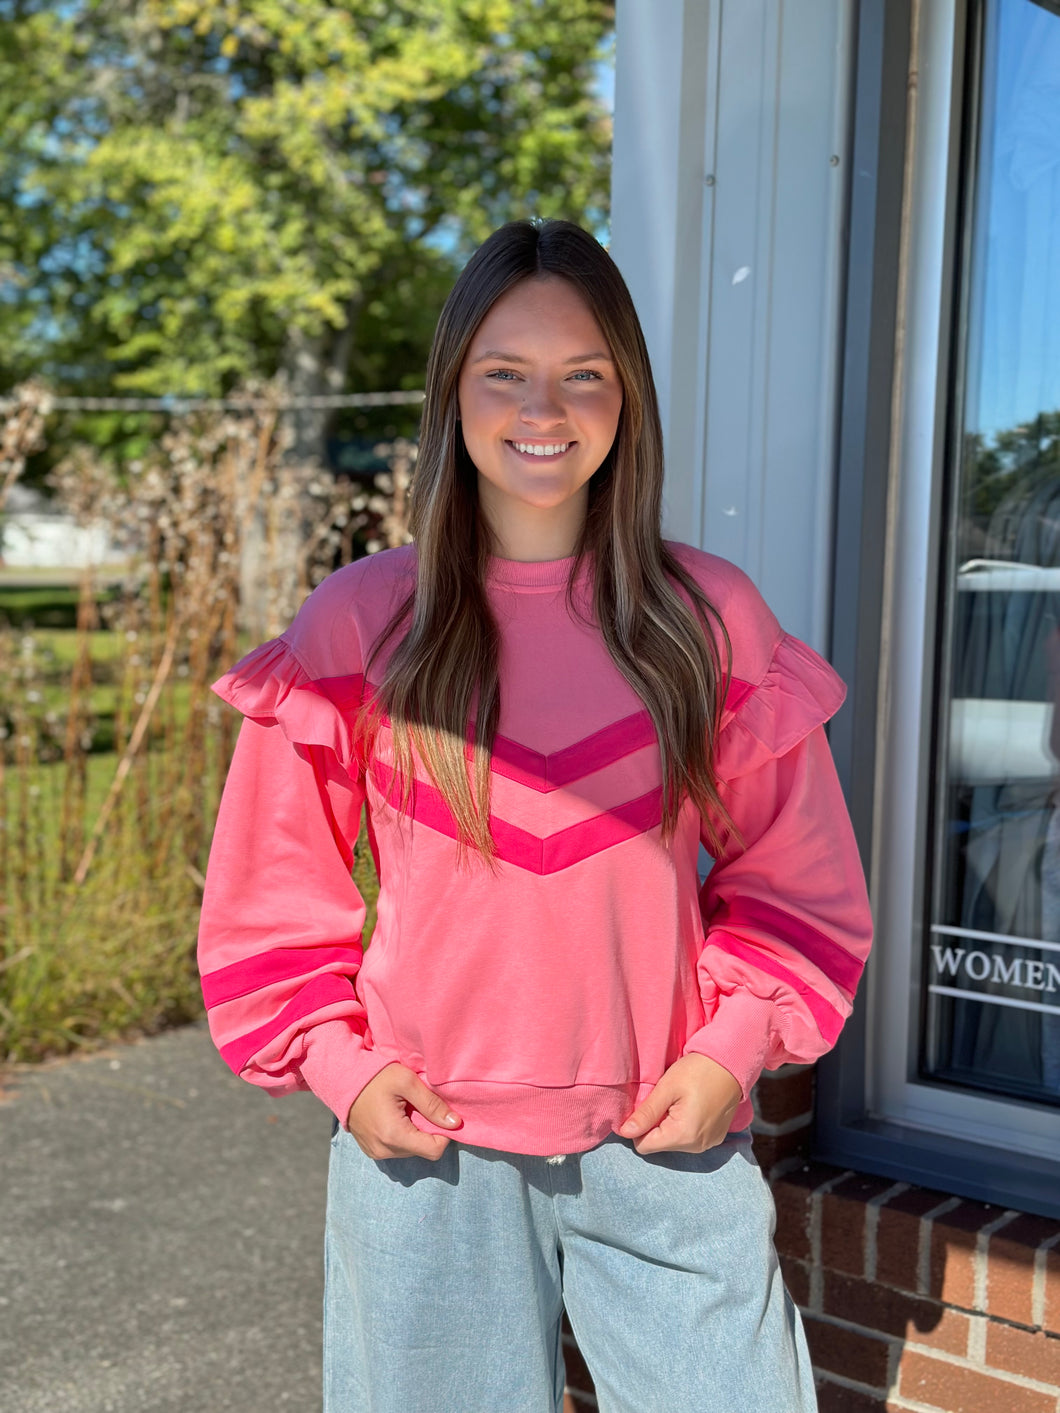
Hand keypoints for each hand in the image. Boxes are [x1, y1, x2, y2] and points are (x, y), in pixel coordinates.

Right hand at [346, 1063, 461, 1160]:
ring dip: (414, 1133)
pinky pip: (396, 1149)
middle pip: (422, 1150)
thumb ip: (432, 1104)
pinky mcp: (371, 1151)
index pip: (434, 1151)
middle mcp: (384, 1151)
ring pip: (410, 1150)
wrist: (342, 1080)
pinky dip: (402, 1136)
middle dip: (427, 1130)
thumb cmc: (376, 1077)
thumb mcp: (407, 1082)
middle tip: (418, 1107)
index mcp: (394, 1135)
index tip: (437, 1114)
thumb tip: (455, 1123)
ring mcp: (376, 1153)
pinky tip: (394, 1116)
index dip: (443, 1133)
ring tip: (404, 1110)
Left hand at [615, 1053, 741, 1154]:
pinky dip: (684, 1125)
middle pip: (659, 1144)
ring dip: (669, 1124)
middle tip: (665, 1099)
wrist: (732, 1063)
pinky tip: (691, 1105)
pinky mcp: (715, 1138)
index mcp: (683, 1135)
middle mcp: (697, 1146)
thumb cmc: (698, 1070)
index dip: (639, 1126)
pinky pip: (689, 1138)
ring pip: (674, 1141)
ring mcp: (708, 1143)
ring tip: (679, 1100)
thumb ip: (646, 1113)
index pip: (644, 1146)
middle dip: (655, 1124)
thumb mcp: (667, 1087)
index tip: (646, 1105)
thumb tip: (625, 1132)